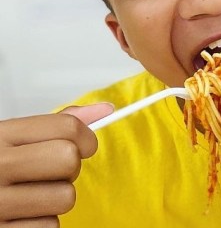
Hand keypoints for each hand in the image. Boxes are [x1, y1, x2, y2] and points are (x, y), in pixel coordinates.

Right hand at [0, 103, 112, 226]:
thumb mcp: (16, 139)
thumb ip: (57, 124)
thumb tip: (106, 109)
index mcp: (1, 136)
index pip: (67, 127)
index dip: (86, 138)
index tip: (83, 146)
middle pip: (69, 160)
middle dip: (69, 168)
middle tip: (52, 173)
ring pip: (65, 197)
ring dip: (57, 199)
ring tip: (34, 195)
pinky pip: (50, 226)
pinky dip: (43, 223)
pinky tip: (24, 215)